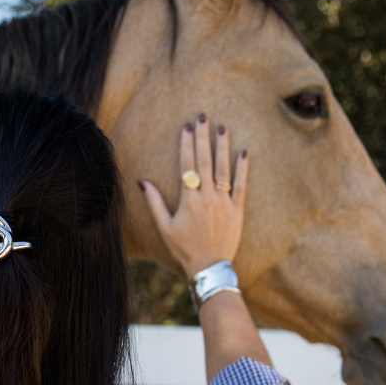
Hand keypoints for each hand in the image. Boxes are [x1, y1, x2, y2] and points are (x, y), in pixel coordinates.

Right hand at [139, 114, 247, 278]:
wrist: (209, 267)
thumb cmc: (184, 248)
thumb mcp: (165, 227)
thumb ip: (155, 203)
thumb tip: (142, 182)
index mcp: (188, 200)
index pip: (187, 166)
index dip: (187, 145)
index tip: (187, 127)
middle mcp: (207, 198)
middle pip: (204, 162)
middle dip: (203, 137)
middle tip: (203, 117)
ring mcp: (224, 203)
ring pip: (223, 169)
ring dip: (222, 147)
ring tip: (222, 128)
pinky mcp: (237, 210)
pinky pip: (241, 185)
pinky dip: (243, 168)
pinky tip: (243, 152)